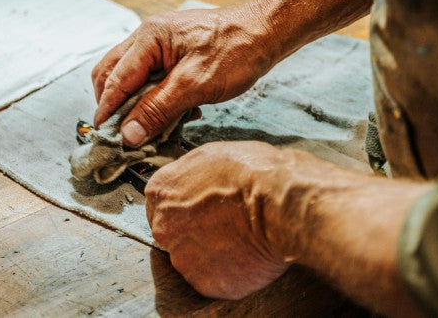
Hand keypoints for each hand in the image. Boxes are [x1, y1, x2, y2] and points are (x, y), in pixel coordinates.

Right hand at [91, 3, 281, 145]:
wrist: (268, 31)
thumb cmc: (236, 51)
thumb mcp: (194, 85)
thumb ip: (157, 109)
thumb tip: (127, 134)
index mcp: (149, 38)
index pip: (115, 79)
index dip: (108, 110)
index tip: (105, 137)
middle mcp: (149, 36)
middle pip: (113, 73)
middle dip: (114, 104)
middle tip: (122, 133)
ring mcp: (162, 42)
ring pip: (132, 76)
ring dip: (136, 102)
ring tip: (148, 126)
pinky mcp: (175, 51)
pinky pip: (152, 76)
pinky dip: (154, 96)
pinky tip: (172, 113)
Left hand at [145, 141, 291, 299]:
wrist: (277, 203)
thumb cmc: (252, 171)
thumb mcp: (213, 155)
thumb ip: (192, 175)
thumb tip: (196, 183)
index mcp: (161, 191)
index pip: (161, 205)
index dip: (185, 208)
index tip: (203, 210)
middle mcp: (164, 227)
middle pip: (174, 235)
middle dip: (196, 232)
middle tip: (226, 226)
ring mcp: (183, 258)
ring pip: (194, 260)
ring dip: (213, 254)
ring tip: (243, 239)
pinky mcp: (207, 283)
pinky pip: (217, 279)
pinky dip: (231, 272)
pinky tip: (249, 255)